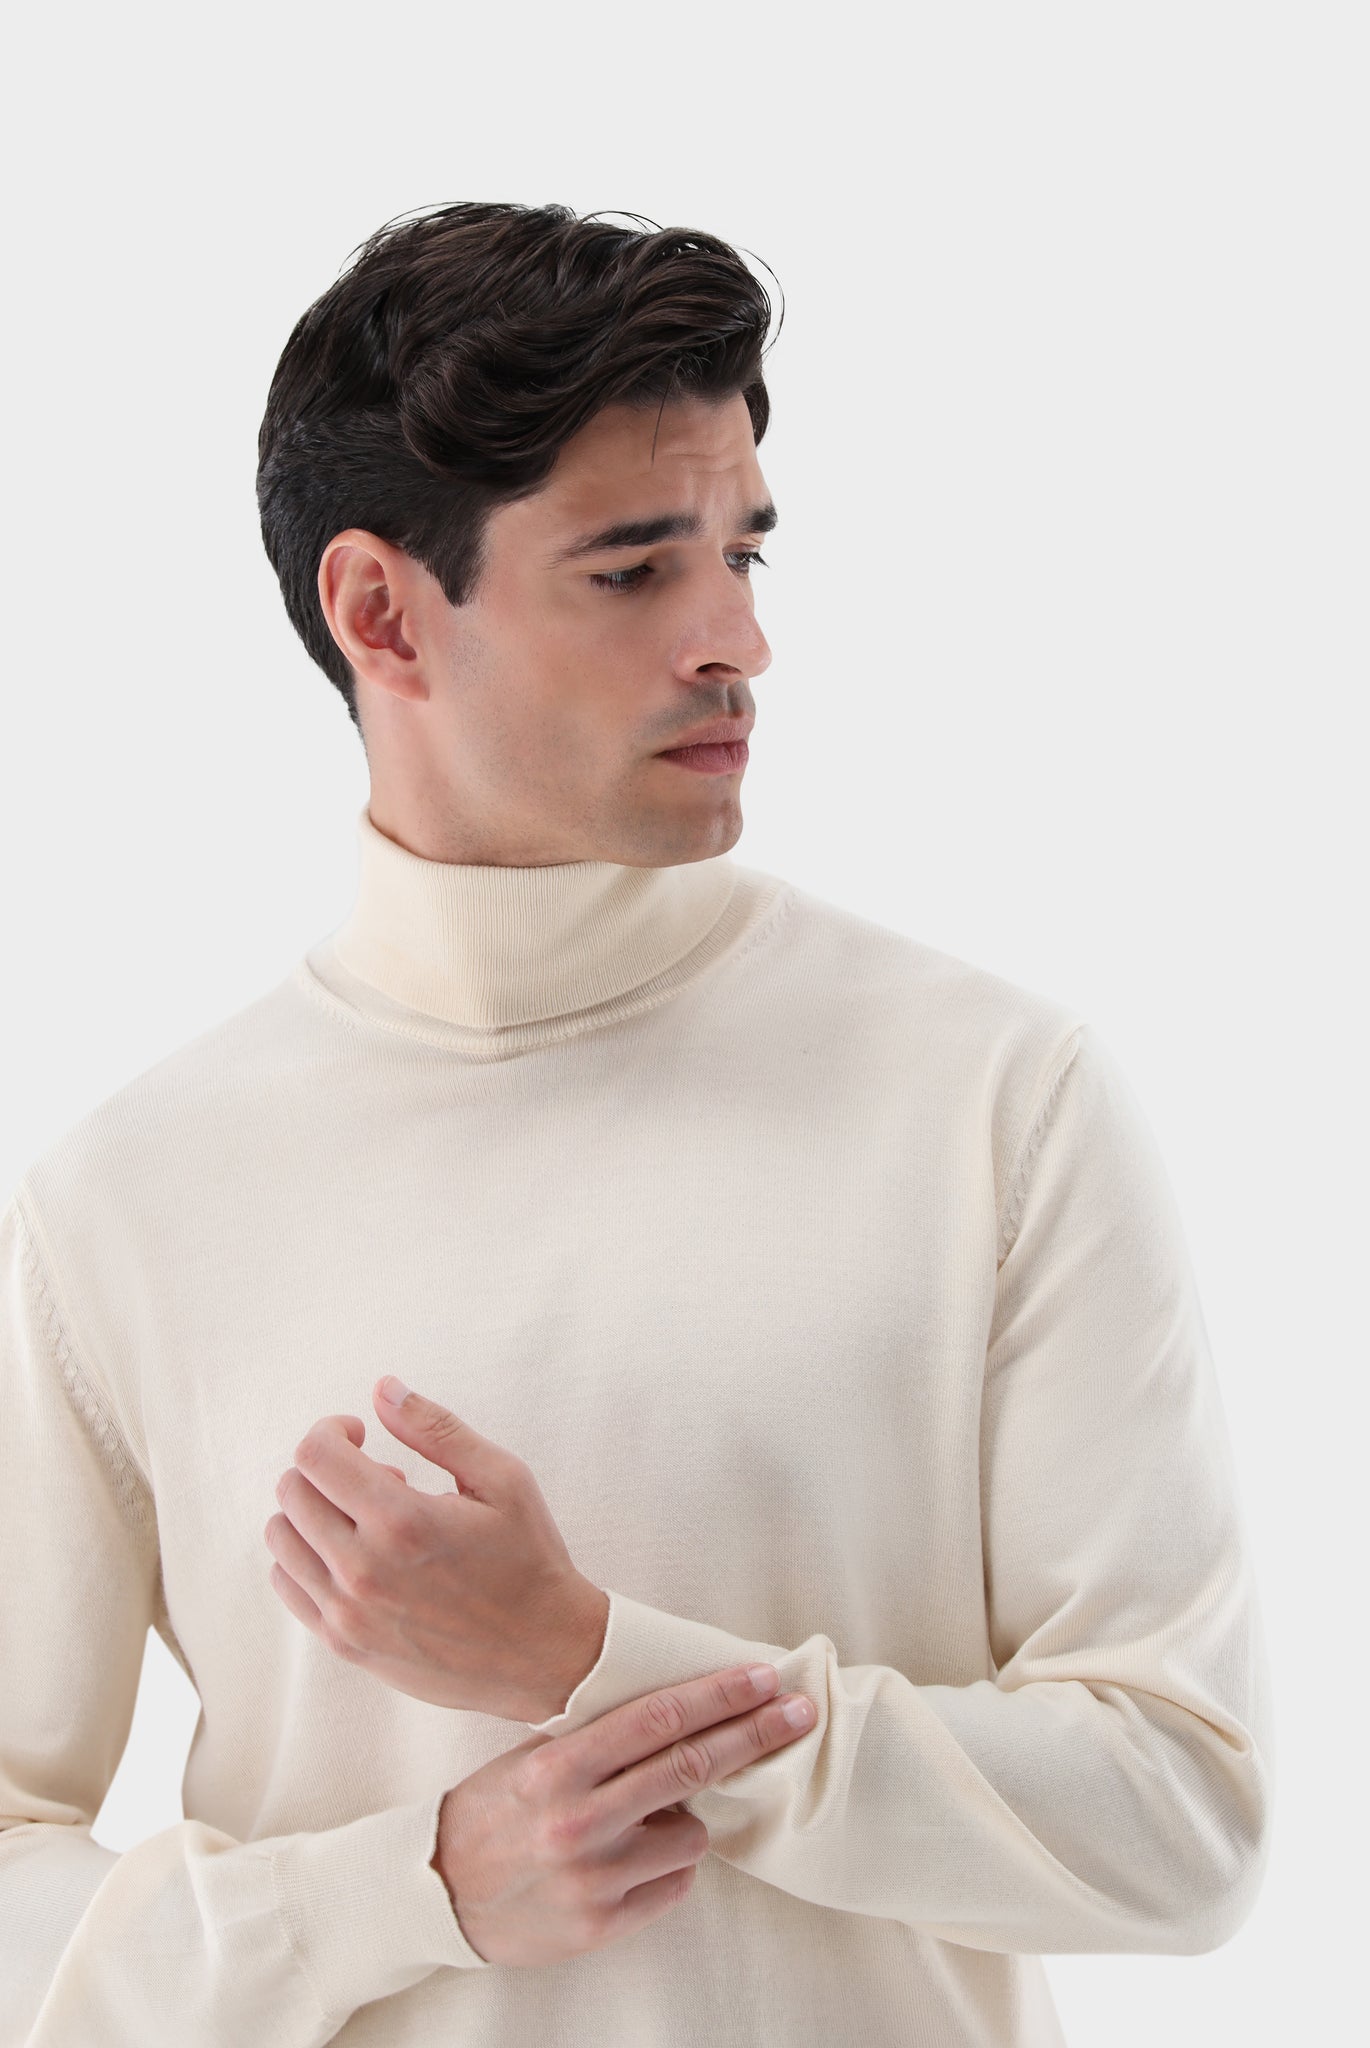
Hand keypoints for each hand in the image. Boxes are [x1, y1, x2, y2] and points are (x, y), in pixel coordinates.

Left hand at [264, 1377, 608, 1720]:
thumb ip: (435, 1428)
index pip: (315, 1455)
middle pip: (292, 1491)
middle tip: (376, 1477)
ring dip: (313, 1511)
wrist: (543, 1656)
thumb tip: (381, 1389)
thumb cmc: (528, 1561)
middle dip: (325, 1466)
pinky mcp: (344, 1644)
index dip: (331, 1430)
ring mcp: (348, 1613)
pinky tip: (352, 1553)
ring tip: (366, 1518)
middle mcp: (363, 1569)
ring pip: (281, 1538)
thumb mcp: (502, 1479)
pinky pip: (287, 1585)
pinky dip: (306, 1556)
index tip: (359, 1433)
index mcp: (402, 1521)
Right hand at [431, 1660, 817, 1965]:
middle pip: (691, 1766)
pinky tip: (636, 1857)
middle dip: (753, 1734)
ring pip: (692, 1834)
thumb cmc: (494, 1810)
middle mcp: (579, 1821)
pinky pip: (674, 1884)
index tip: (761, 1677)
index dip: (717, 1695)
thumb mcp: (533, 1758)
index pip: (657, 1719)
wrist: (440, 1892)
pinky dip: (669, 1865)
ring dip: (688, 1819)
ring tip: (649, 1817)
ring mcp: (594, 1878)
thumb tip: (681, 1714)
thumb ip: (599, 1741)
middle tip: (798, 1712)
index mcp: (558, 1767)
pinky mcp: (602, 1925)